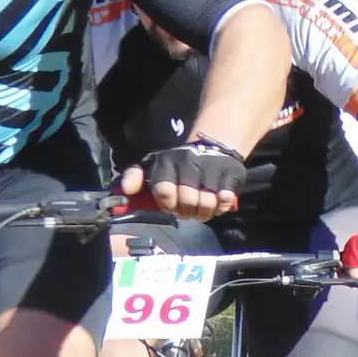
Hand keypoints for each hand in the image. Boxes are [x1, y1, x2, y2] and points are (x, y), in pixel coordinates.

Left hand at [125, 138, 246, 221]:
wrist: (213, 143)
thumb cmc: (180, 162)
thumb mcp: (155, 165)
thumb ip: (136, 177)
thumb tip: (125, 189)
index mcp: (169, 162)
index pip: (164, 190)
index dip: (167, 204)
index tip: (170, 205)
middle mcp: (191, 163)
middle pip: (187, 201)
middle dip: (186, 211)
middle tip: (187, 210)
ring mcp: (213, 168)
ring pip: (207, 203)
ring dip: (203, 212)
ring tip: (200, 209)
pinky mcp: (232, 174)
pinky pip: (225, 200)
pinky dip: (220, 207)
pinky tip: (216, 203)